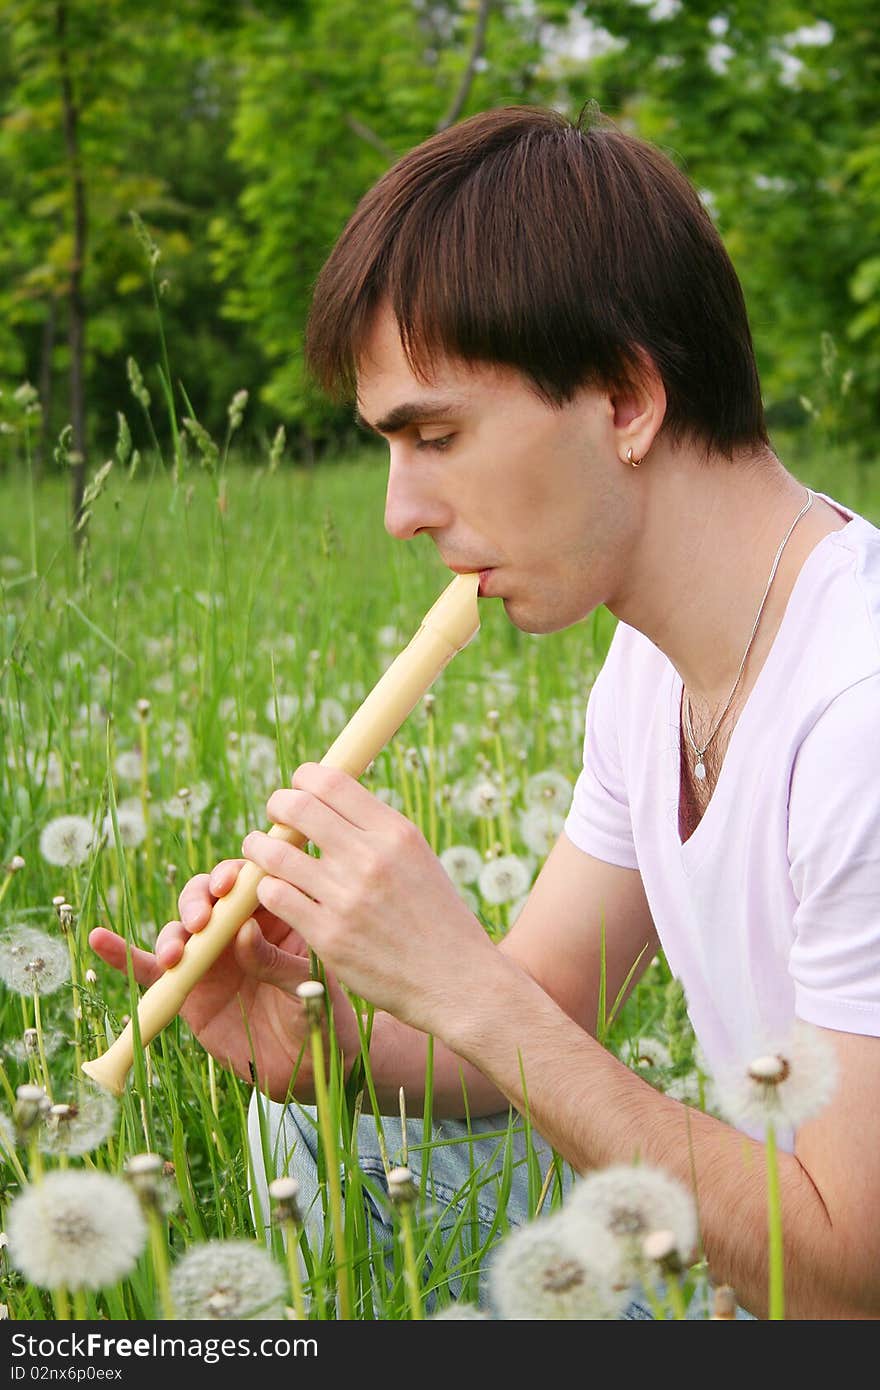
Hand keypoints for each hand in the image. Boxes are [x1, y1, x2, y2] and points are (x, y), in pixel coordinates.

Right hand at [88, 857, 358, 1100]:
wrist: (309, 1068)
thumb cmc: (322, 1016)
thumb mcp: (310, 985)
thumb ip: (277, 960)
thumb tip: (243, 932)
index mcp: (274, 915)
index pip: (250, 880)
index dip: (235, 874)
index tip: (230, 884)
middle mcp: (236, 929)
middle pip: (207, 897)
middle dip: (199, 900)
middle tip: (203, 920)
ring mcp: (210, 958)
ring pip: (180, 929)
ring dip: (173, 933)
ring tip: (177, 955)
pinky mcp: (187, 991)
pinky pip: (151, 970)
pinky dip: (124, 956)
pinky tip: (101, 940)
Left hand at [242, 763, 497, 1035]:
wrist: (457, 980)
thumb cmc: (436, 918)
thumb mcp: (419, 858)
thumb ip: (376, 830)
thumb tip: (330, 798)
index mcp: (396, 833)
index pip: (331, 781)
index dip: (303, 778)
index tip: (297, 789)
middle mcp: (371, 858)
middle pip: (296, 808)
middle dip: (276, 807)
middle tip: (275, 816)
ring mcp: (347, 898)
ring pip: (274, 852)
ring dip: (259, 846)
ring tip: (259, 849)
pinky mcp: (328, 935)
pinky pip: (275, 896)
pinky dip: (267, 888)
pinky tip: (274, 890)